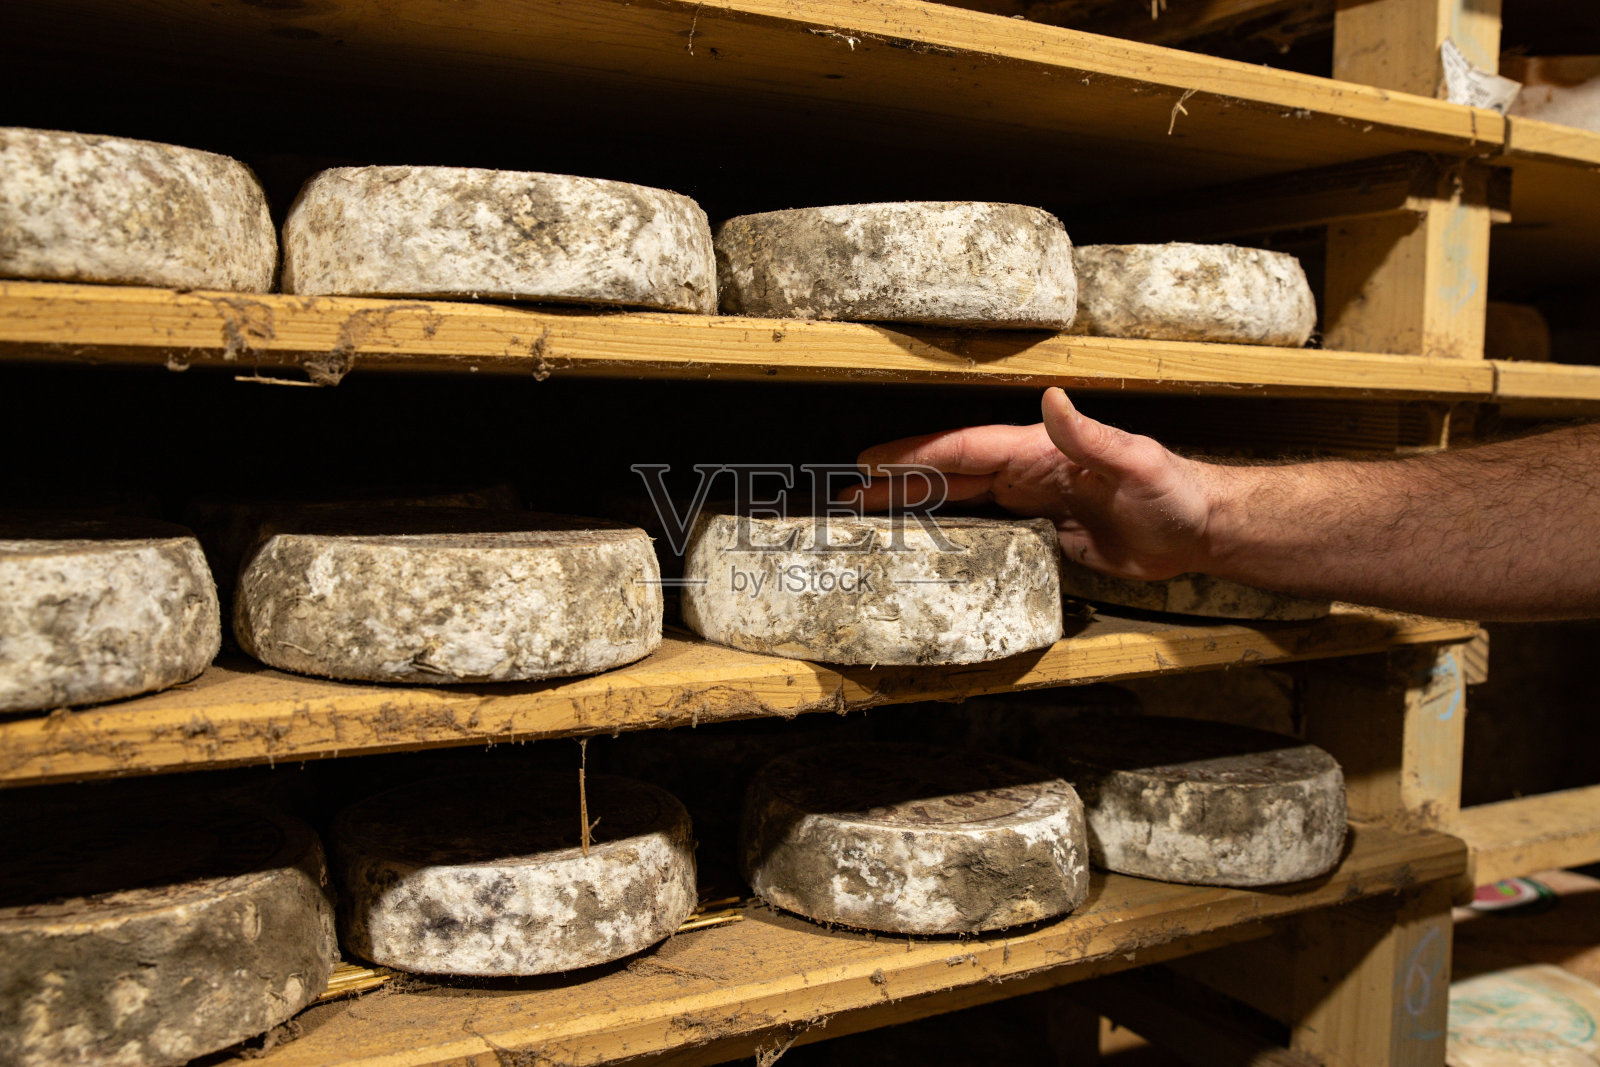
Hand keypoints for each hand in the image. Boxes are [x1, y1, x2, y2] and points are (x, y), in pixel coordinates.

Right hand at [846, 388, 1221, 579]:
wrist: (1201, 528)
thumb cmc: (1176, 492)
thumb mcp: (1136, 461)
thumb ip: (1090, 435)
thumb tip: (1049, 398)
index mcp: (1041, 451)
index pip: (967, 451)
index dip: (918, 455)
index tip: (873, 461)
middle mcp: (1028, 471)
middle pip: (951, 473)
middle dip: (899, 478)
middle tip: (851, 490)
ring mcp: (1032, 500)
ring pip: (960, 498)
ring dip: (916, 502)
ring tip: (870, 511)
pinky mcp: (1042, 530)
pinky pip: (983, 525)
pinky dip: (948, 527)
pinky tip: (923, 537)